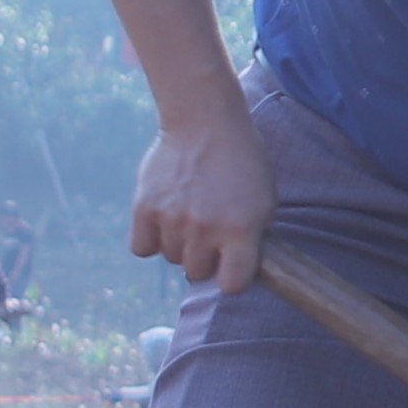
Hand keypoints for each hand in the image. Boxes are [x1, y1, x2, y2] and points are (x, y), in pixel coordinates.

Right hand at [130, 107, 276, 293]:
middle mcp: (205, 229)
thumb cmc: (242, 162)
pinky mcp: (144, 208)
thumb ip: (252, 237)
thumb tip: (239, 269)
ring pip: (170, 258)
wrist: (206, 122)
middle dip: (205, 258)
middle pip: (197, 272)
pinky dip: (151, 239)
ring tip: (190, 215)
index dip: (232, 278)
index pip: (232, 285)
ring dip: (179, 244)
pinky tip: (165, 219)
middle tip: (210, 233)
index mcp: (241, 229)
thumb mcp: (265, 200)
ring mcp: (172, 219)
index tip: (233, 267)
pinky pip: (142, 248)